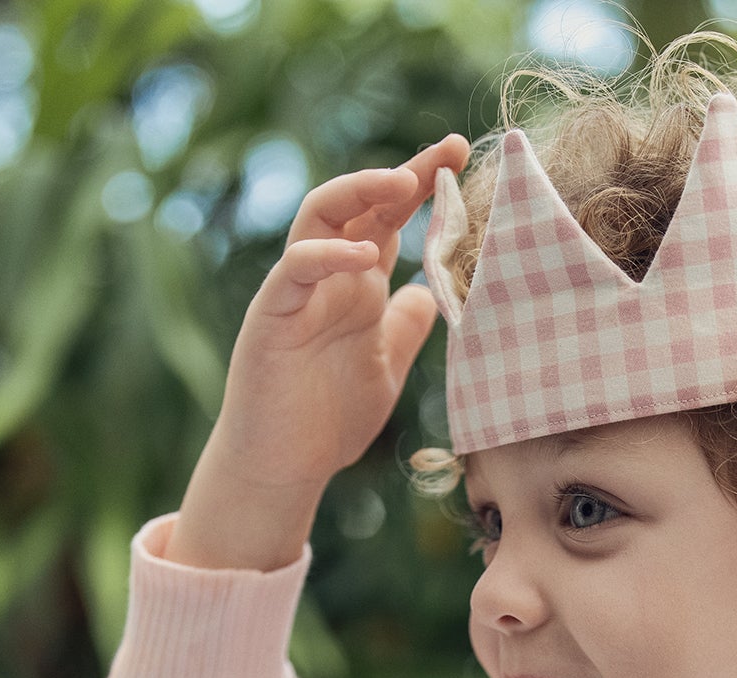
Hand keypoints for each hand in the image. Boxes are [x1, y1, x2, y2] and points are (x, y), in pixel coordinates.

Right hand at [212, 132, 469, 491]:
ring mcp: (298, 291)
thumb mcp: (385, 367)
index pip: (391, 219)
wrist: (284, 466)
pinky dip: (327, 257)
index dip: (423, 185)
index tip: (463, 155)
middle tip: (449, 151)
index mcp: (359, 285)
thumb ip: (405, 329)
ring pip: (319, 218)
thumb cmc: (328, 419)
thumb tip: (432, 294)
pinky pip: (295, 270)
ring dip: (359, 193)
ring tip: (402, 183)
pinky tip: (363, 258)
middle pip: (360, 204)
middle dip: (403, 173)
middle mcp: (330, 277)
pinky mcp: (273, 315)